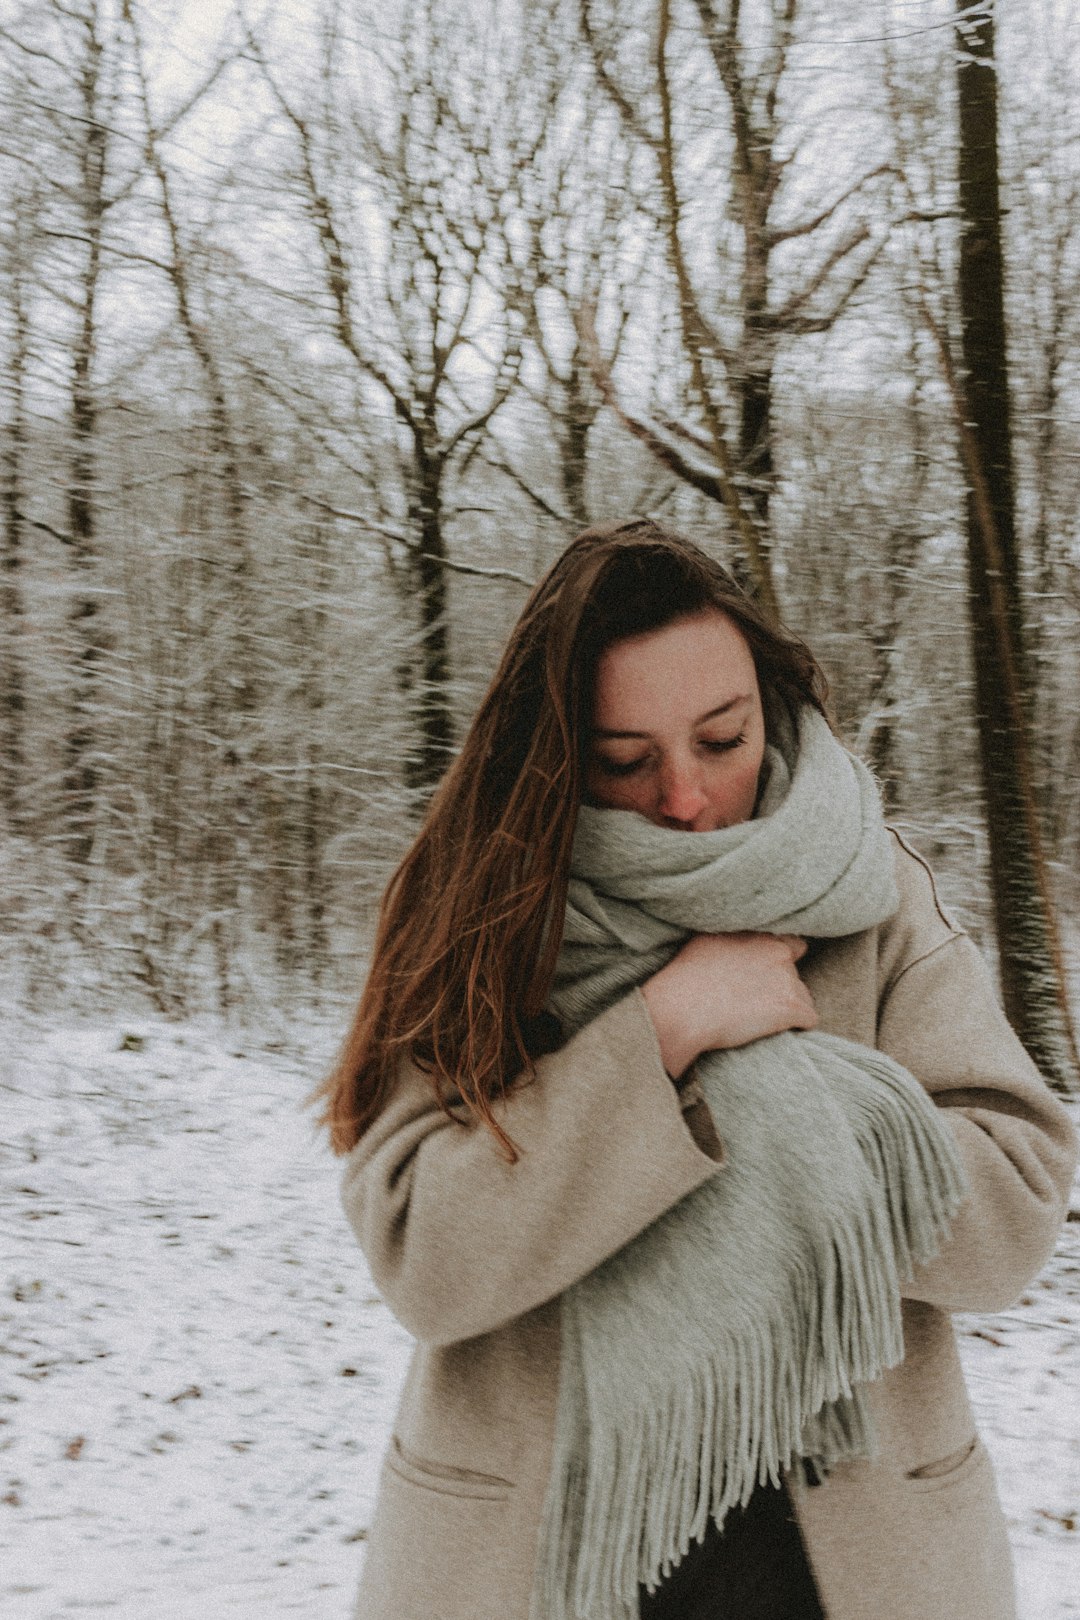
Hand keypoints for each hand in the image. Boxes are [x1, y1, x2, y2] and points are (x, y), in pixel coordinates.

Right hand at [641, 932, 817, 1077]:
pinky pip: (808, 1019)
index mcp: (759, 936)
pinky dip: (796, 1026)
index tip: (768, 976)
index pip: (792, 944)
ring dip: (787, 1008)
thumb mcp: (707, 942)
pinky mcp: (791, 1008)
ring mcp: (787, 980)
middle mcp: (778, 952)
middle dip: (781, 987)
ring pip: (803, 997)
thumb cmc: (686, 978)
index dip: (781, 962)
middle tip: (756, 1002)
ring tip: (758, 1020)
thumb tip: (736, 944)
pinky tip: (774, 1031)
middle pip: (794, 974)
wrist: (684, 1009)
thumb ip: (733, 939)